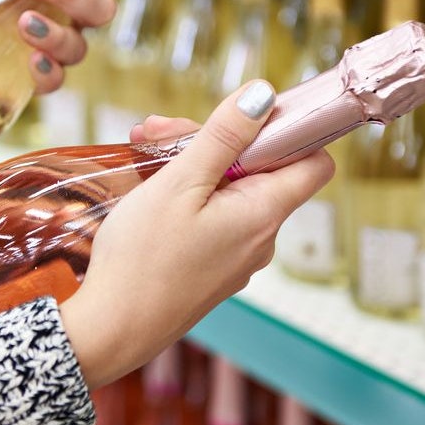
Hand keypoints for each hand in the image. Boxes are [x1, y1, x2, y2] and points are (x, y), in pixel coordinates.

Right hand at [59, 82, 335, 388]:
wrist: (111, 330)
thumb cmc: (142, 259)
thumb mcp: (180, 183)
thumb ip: (224, 136)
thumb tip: (264, 94)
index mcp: (264, 214)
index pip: (314, 161)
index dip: (290, 129)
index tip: (247, 113)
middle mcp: (261, 238)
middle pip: (260, 169)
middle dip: (215, 139)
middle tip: (159, 129)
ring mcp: (237, 256)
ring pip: (231, 190)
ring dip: (193, 163)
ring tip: (143, 149)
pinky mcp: (213, 268)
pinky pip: (214, 217)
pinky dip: (188, 194)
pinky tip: (149, 185)